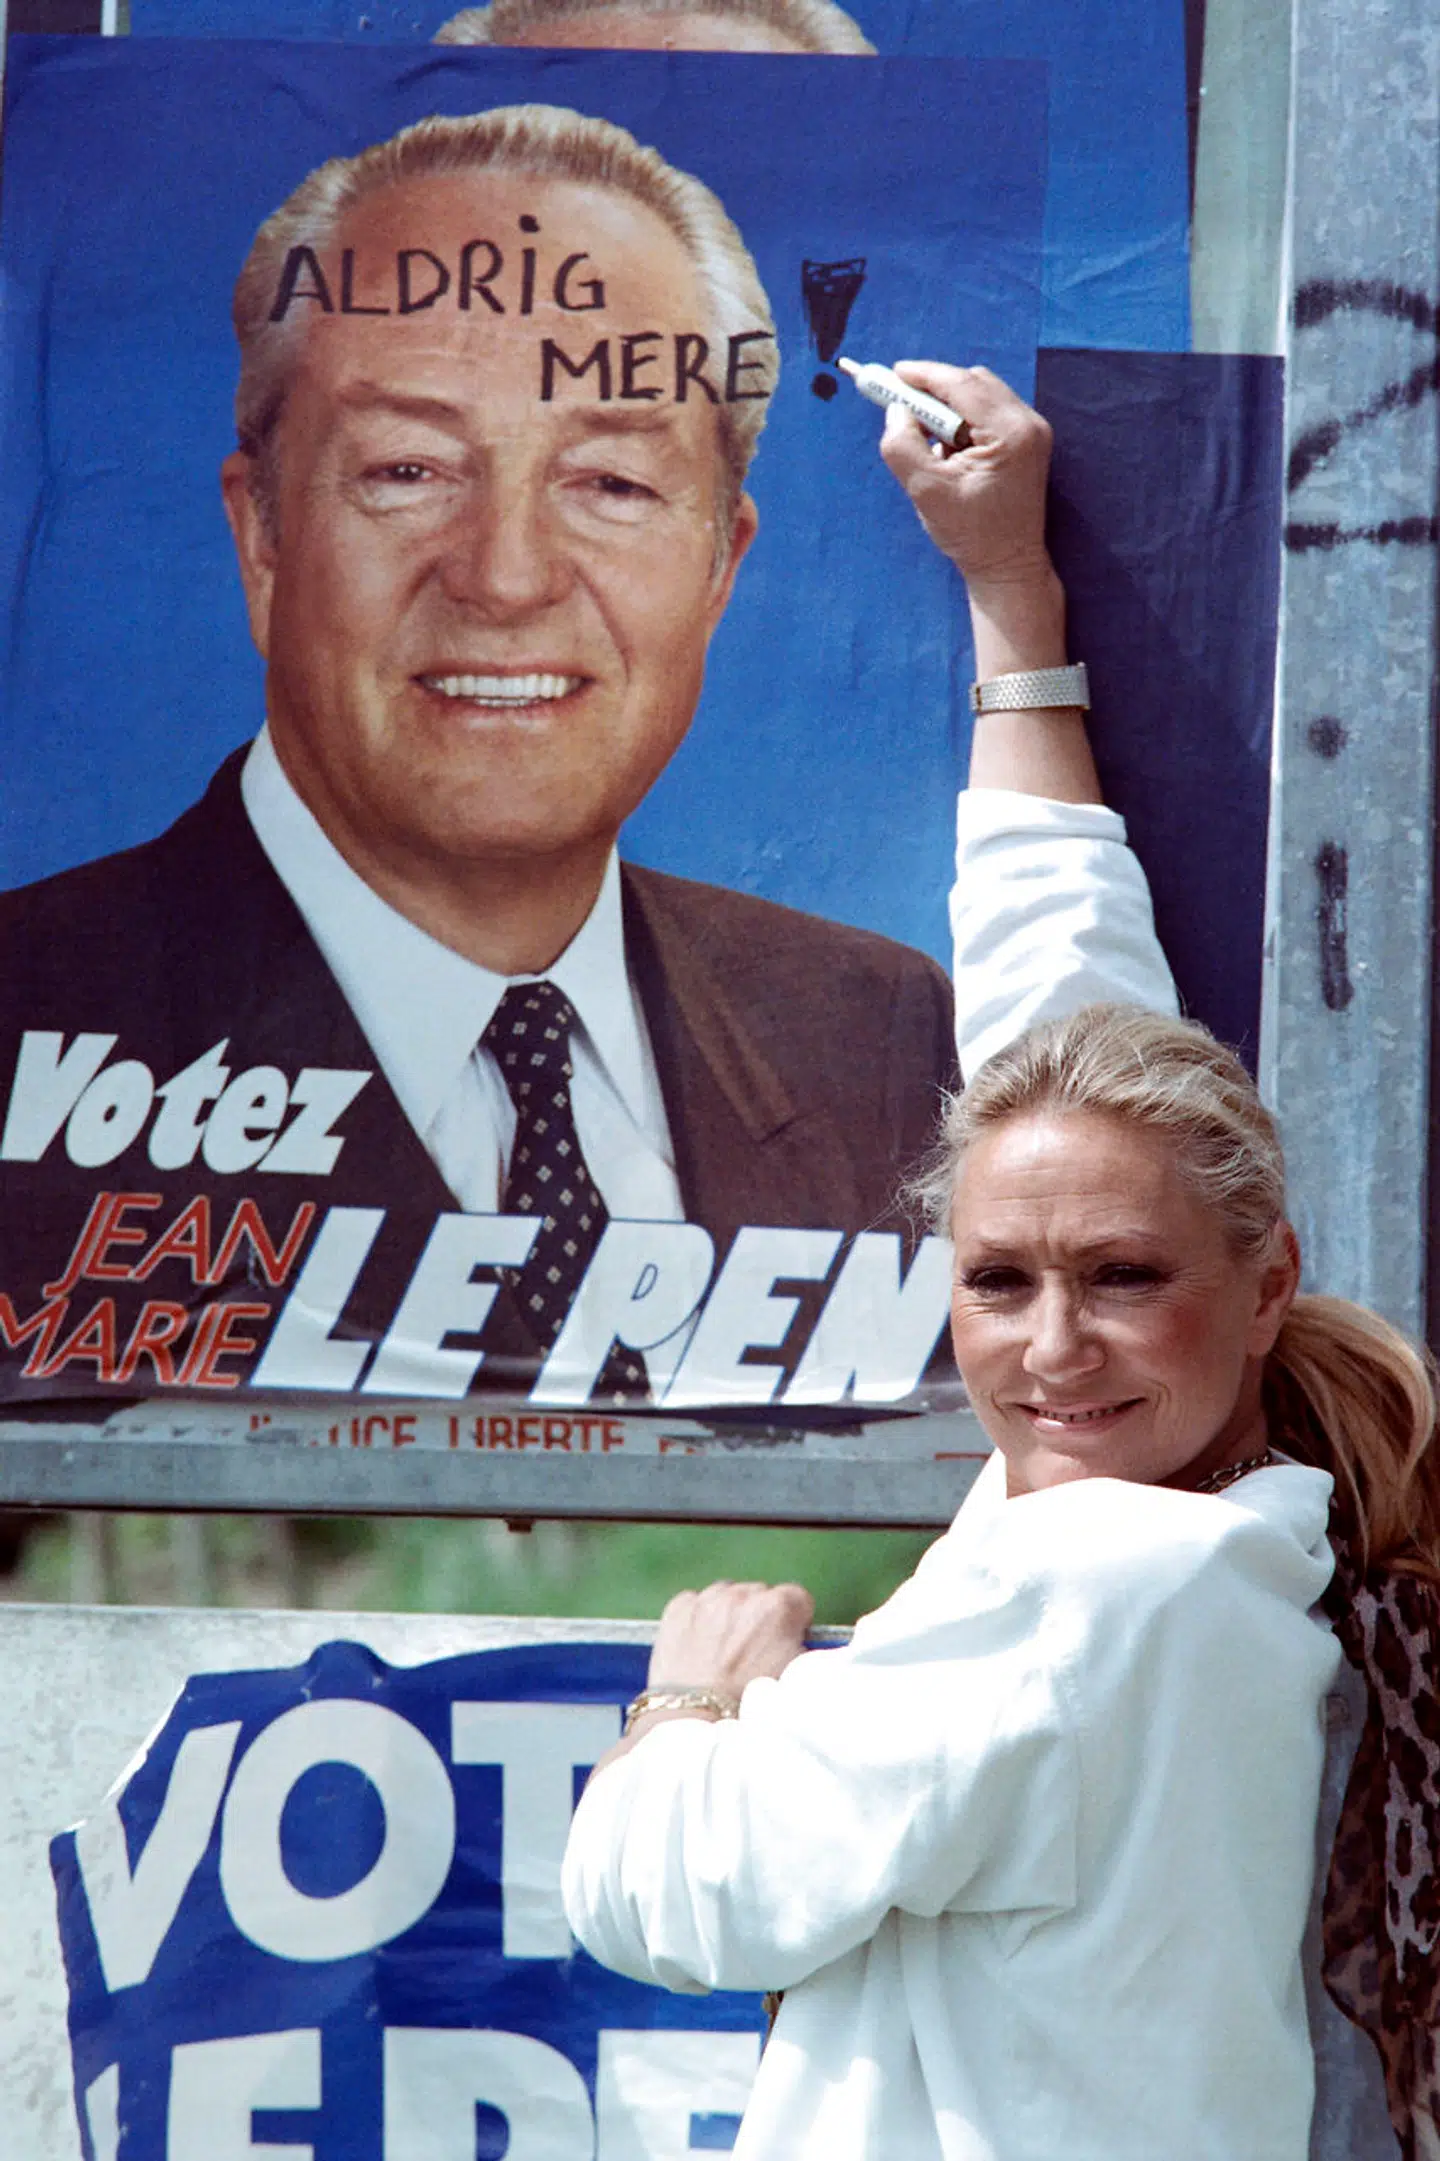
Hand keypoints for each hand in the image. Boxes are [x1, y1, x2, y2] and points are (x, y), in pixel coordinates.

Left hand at [648, 1579, 813, 1696]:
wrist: (696, 1721)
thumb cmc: (750, 1705)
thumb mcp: (796, 1678)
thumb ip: (808, 1649)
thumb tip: (806, 1640)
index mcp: (777, 1608)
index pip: (798, 1599)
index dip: (794, 1623)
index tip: (785, 1642)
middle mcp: (742, 1594)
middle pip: (760, 1596)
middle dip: (760, 1618)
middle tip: (752, 1654)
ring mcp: (707, 1599)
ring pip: (727, 1596)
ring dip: (729, 1615)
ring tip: (724, 1653)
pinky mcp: (679, 1608)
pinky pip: (695, 1603)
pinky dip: (698, 1619)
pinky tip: (699, 1648)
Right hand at [879, 363, 1054, 596]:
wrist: (1008, 566)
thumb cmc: (971, 535)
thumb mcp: (926, 492)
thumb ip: (903, 446)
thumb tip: (896, 410)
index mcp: (1010, 433)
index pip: (962, 385)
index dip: (923, 375)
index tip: (892, 373)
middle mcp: (1028, 424)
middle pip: (974, 382)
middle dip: (935, 389)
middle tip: (901, 403)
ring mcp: (1033, 431)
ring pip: (982, 393)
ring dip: (949, 407)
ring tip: (929, 441)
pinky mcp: (1028, 440)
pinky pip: (990, 411)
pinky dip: (964, 419)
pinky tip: (950, 449)